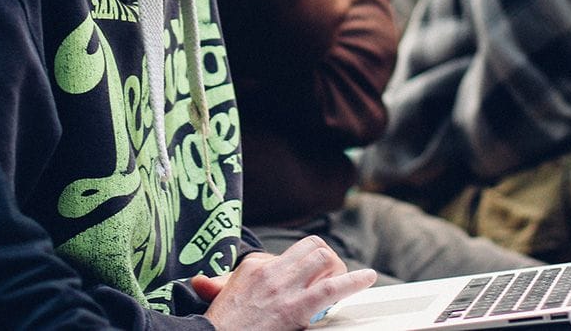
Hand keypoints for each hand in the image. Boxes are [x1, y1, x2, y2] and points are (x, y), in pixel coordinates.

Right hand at [195, 236, 376, 329]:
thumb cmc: (221, 322)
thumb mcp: (219, 295)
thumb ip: (218, 284)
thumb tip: (202, 282)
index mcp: (254, 265)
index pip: (289, 252)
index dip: (302, 266)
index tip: (304, 280)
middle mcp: (271, 269)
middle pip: (311, 247)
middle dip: (326, 258)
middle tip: (331, 275)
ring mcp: (285, 286)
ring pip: (323, 259)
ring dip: (339, 267)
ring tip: (346, 279)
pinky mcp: (296, 306)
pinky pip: (331, 287)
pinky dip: (355, 281)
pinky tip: (368, 278)